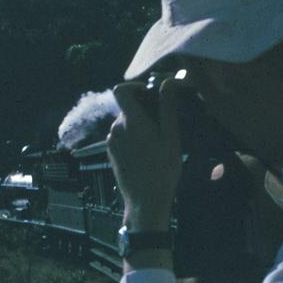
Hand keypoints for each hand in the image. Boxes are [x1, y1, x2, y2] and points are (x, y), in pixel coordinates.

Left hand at [106, 78, 181, 231]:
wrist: (145, 200)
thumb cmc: (162, 169)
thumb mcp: (171, 137)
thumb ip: (167, 108)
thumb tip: (168, 82)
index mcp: (131, 122)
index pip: (120, 90)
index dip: (133, 87)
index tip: (148, 93)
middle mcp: (116, 129)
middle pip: (126, 108)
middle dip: (142, 109)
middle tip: (162, 123)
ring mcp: (111, 142)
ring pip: (124, 123)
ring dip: (137, 125)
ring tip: (156, 141)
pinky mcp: (110, 153)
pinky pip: (121, 136)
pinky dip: (132, 137)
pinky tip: (146, 152)